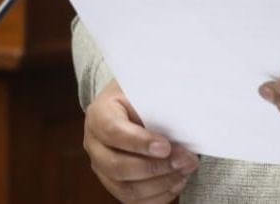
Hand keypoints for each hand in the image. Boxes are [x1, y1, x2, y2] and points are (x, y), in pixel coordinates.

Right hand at [83, 80, 197, 202]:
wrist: (128, 104)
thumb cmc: (139, 95)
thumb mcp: (144, 88)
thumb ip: (157, 100)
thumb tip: (186, 112)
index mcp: (99, 114)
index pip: (113, 131)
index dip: (140, 142)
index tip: (166, 146)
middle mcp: (94, 144)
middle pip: (117, 167)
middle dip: (155, 168)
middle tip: (185, 160)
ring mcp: (101, 168)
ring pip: (126, 189)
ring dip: (160, 184)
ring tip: (185, 170)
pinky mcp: (114, 184)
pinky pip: (133, 201)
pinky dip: (158, 196)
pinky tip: (177, 181)